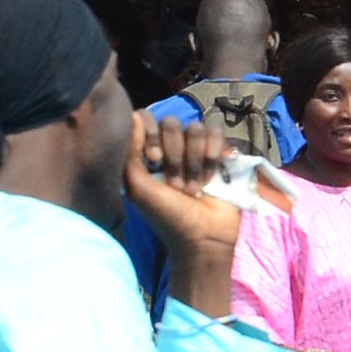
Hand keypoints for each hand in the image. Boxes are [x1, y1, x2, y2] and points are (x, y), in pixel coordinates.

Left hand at [123, 110, 248, 262]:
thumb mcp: (137, 187)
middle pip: (171, 122)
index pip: (146, 118)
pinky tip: (211, 176)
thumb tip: (133, 115)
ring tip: (194, 188)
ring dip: (194, 161)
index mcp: (149, 151)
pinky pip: (216, 133)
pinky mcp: (220, 153)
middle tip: (176, 184)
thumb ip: (130, 152)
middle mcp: (172, 146)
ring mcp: (197, 149)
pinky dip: (213, 153)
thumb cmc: (167, 216)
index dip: (152, 134)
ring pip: (195, 128)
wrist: (202, 236)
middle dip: (175, 154)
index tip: (154, 160)